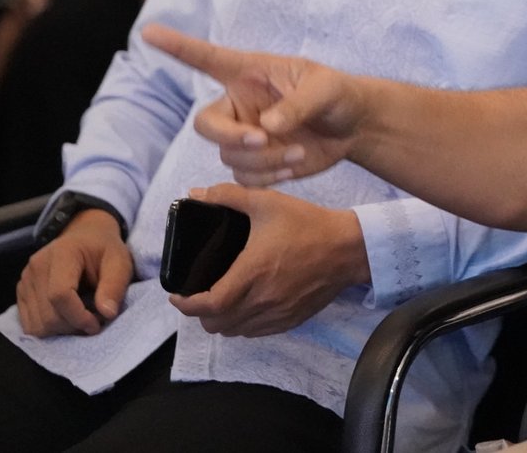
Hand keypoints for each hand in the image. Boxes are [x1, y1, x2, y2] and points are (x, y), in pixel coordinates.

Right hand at [16, 209, 131, 336]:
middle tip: (94, 321)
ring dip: (62, 330)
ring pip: (36, 325)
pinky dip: (50, 329)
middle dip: (73, 326)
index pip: (60, 294)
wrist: (85, 237)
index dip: (78, 316)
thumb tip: (107, 314)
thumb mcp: (120, 262)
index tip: (97, 324)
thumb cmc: (104, 250)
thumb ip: (115, 285)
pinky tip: (67, 318)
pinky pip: (30, 325)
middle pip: (47, 315)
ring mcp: (25, 280)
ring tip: (82, 318)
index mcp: (62, 253)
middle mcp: (37, 266)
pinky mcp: (21, 292)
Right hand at [143, 24, 364, 185]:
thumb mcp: (325, 89)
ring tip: (298, 152)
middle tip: (262, 140)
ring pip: (229, 156)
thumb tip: (268, 125)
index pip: (207, 59)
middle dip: (229, 136)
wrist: (352, 128)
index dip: (177, 47)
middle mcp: (239, 104)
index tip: (149, 31)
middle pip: (205, 124)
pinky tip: (294, 166)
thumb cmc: (336, 95)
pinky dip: (269, 177)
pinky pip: (245, 177)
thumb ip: (298, 104)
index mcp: (249, 74)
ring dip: (264, 160)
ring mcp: (244, 135)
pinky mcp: (255, 163)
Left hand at [169, 183, 368, 336]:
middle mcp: (262, 300)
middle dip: (200, 314)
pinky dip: (243, 325)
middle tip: (198, 295)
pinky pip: (256, 332)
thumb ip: (229, 196)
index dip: (185, 305)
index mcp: (251, 273)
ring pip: (235, 331)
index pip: (208, 305)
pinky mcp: (291, 319)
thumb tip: (197, 194)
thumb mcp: (268, 202)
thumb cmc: (307, 224)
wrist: (349, 248)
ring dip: (221, 321)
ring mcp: (277, 313)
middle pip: (216, 324)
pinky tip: (246, 307)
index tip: (177, 295)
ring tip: (220, 302)